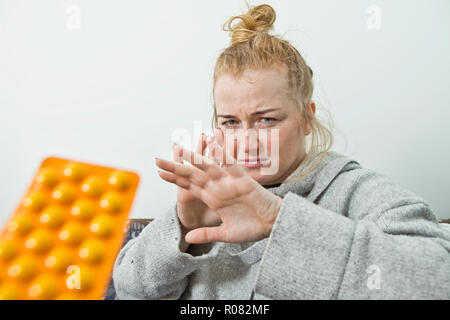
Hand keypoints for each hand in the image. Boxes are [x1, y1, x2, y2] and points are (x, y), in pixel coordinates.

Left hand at [155, 128, 282, 243]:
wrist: (273, 225)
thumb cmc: (252, 228)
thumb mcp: (225, 234)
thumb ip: (207, 234)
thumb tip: (188, 239)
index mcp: (213, 199)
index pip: (190, 187)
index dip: (175, 180)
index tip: (159, 174)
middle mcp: (218, 188)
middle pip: (193, 175)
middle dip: (175, 168)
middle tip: (157, 160)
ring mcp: (229, 182)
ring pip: (208, 166)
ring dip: (193, 157)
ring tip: (178, 149)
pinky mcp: (242, 179)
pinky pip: (230, 164)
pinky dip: (222, 153)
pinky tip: (211, 142)